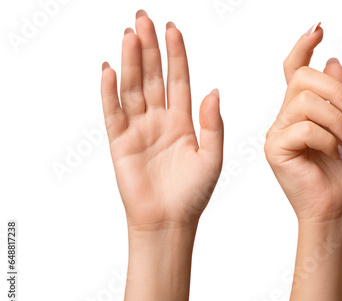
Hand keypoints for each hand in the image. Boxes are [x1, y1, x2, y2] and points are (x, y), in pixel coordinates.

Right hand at [100, 10, 222, 229]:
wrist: (170, 222)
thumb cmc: (193, 194)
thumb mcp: (212, 157)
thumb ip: (213, 124)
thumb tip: (213, 90)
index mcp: (184, 122)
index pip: (179, 79)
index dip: (176, 54)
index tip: (172, 29)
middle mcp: (160, 120)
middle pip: (153, 76)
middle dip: (149, 48)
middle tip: (144, 19)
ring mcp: (139, 129)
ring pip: (133, 87)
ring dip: (131, 61)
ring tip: (130, 35)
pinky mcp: (120, 142)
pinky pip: (113, 112)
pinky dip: (110, 91)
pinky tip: (110, 69)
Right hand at [265, 24, 341, 223]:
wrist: (340, 204)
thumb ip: (340, 95)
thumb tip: (332, 60)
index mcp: (303, 110)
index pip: (296, 71)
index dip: (304, 47)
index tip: (318, 29)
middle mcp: (286, 116)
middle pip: (303, 79)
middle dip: (336, 91)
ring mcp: (278, 131)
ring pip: (305, 101)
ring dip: (336, 120)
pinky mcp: (274, 148)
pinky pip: (303, 127)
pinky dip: (327, 138)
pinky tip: (335, 152)